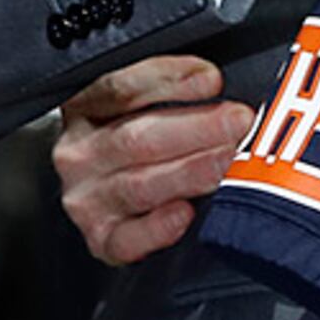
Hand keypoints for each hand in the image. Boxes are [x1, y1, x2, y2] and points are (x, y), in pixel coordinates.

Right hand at [55, 55, 254, 266]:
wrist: (106, 200)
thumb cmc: (141, 142)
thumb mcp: (143, 105)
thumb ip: (174, 91)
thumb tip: (218, 82)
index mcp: (86, 109)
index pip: (122, 89)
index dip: (169, 81)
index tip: (212, 80)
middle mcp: (80, 154)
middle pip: (136, 139)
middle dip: (196, 128)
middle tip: (239, 122)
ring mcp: (87, 199)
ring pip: (139, 185)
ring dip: (189, 172)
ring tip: (227, 161)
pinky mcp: (102, 240)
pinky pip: (127, 240)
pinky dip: (157, 229)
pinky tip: (184, 214)